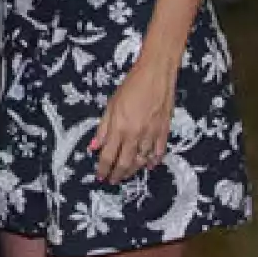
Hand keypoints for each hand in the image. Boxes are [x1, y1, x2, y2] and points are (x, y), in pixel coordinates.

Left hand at [92, 55, 176, 183]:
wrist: (156, 76)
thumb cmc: (131, 86)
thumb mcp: (111, 105)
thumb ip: (103, 128)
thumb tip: (93, 146)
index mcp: (119, 127)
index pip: (108, 156)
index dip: (103, 169)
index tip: (100, 176)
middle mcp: (135, 135)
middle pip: (125, 163)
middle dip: (117, 175)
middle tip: (112, 180)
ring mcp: (151, 135)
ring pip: (141, 161)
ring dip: (132, 171)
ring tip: (126, 175)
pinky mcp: (164, 132)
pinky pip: (158, 153)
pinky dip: (152, 161)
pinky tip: (148, 165)